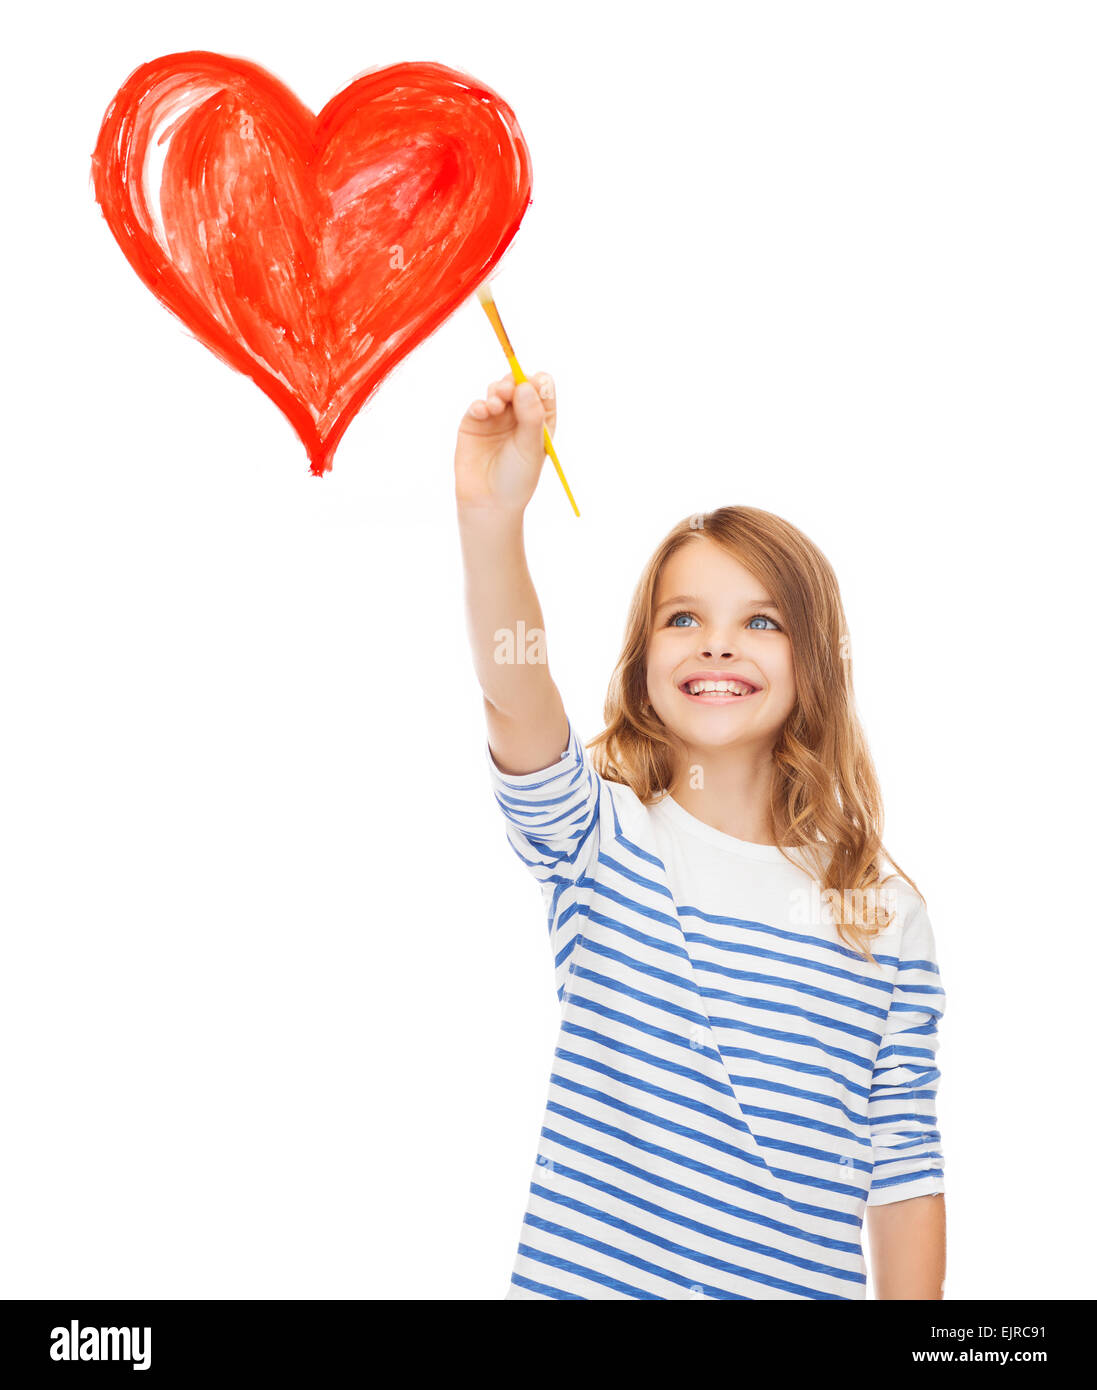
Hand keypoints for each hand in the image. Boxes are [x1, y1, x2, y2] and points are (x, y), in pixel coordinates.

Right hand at [455, 371, 555, 511]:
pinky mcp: (474, 422)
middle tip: (509, 390)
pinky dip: (481, 404)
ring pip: (498, 389)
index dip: (538, 382)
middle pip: (519, 383)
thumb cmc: (517, 478)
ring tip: (495, 406)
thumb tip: (525, 385)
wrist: (489, 502)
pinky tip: (483, 412)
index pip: (542, 388)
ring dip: (497, 391)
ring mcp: (496, 417)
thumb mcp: (531, 447)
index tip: (533, 385)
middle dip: (514, 382)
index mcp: (540, 419)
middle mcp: (519, 414)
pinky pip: (478, 404)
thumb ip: (531, 415)